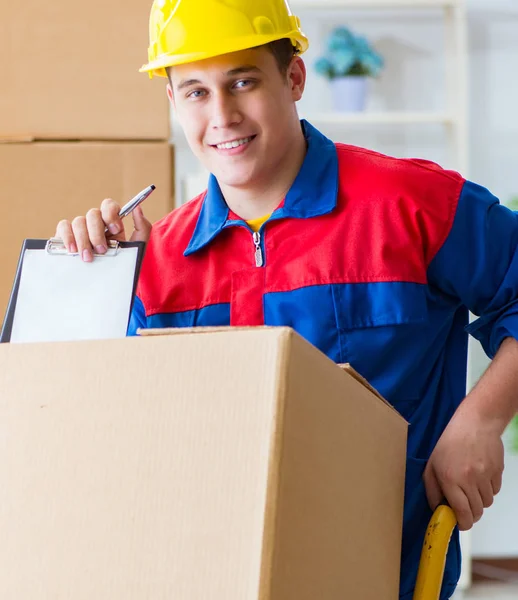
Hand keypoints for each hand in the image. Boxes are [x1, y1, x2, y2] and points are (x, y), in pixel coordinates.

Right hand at [55, 198, 151, 261]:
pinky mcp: (67, 237)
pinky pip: (63, 227)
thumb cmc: (124, 263)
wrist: (110, 283)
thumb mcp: (138, 247)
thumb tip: (138, 207)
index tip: (116, 229)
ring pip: (78, 221)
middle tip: (102, 250)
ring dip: (84, 240)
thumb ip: (143, 227)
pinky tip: (72, 251)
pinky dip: (67, 237)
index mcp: (112, 222)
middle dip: (97, 233)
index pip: (108, 205)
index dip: (110, 214)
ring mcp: (81, 229)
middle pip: (92, 213)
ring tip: (88, 258)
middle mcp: (95, 223)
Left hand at [423, 406, 503, 530]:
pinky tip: (479, 476)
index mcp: (450, 479)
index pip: (462, 513)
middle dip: (470, 514)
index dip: (462, 524)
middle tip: (463, 508)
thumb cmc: (449, 443)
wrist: (475, 423)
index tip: (459, 523)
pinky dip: (488, 489)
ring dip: (479, 500)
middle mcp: (469, 479)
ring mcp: (485, 476)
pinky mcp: (498, 472)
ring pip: (486, 503)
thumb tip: (437, 510)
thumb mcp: (432, 464)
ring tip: (469, 485)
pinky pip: (495, 491)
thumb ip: (432, 489)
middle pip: (476, 511)